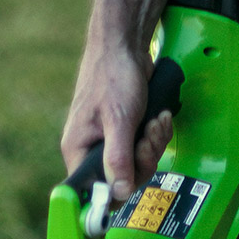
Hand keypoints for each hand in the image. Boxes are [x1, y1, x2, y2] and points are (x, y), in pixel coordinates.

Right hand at [60, 37, 173, 199]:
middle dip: (143, 160)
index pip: (92, 192)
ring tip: (155, 121)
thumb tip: (119, 193)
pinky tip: (159, 117)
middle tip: (147, 136)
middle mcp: (92, 150)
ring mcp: (111, 142)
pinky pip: (146, 148)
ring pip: (138, 165)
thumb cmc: (112, 75)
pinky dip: (156, 134)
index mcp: (79, 150)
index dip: (113, 194)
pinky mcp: (127, 133)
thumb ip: (118, 159)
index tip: (129, 186)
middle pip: (123, 180)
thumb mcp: (118, 120)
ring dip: (153, 144)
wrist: (125, 44)